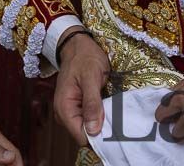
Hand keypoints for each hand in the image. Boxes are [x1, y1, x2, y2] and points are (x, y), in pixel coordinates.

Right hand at [53, 28, 110, 145]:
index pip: (81, 137)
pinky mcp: (77, 107)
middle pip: (84, 135)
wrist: (78, 45)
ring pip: (88, 128)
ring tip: (116, 115)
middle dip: (101, 130)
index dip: (98, 137)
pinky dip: (100, 117)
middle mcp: (64, 114)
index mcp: (64, 108)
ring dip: (102, 123)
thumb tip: (93, 131)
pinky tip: (110, 111)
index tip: (116, 132)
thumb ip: (92, 104)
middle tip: (120, 122)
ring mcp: (70, 111)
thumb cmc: (85, 58)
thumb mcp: (91, 78)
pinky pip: (89, 119)